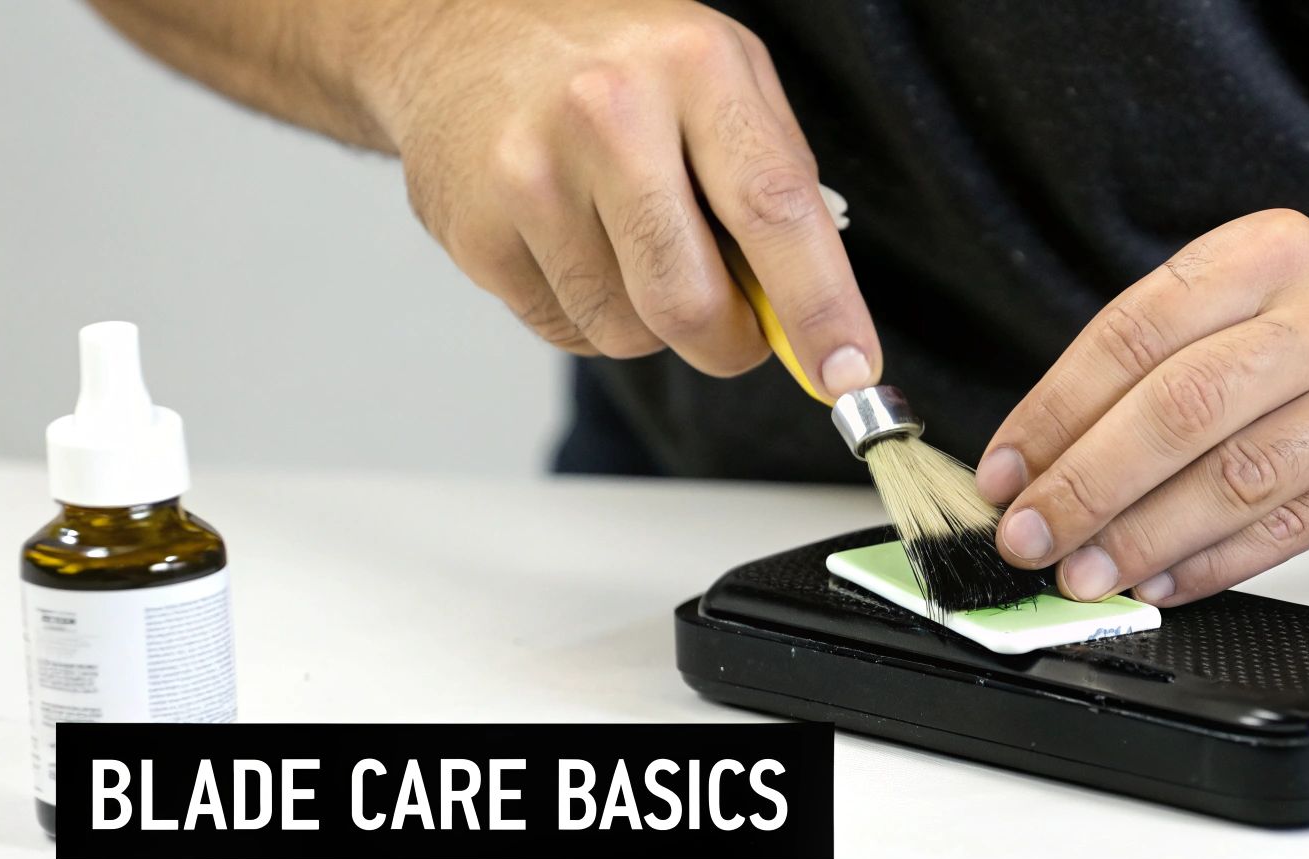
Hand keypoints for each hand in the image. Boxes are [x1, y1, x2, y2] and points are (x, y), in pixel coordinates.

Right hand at [360, 0, 877, 393]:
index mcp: (695, 66)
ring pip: (628, 333)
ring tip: (631, 244)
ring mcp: (531, 175)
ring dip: (652, 321)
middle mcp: (608, 114)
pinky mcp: (476, 232)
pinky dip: (591, 312)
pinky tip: (576, 243)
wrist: (458, 28)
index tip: (850, 373)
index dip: (821, 306)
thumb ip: (776, 183)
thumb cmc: (612, 58)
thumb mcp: (719, 75)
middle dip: (729, 344)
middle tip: (736, 329)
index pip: (774, 210)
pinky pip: (567, 332)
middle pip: (690, 304)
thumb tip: (816, 317)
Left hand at [975, 208, 1308, 604]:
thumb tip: (1051, 452)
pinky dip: (1213, 564)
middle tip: (1028, 535)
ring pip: (1234, 479)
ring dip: (1143, 536)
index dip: (1053, 411)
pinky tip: (1162, 580)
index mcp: (1265, 253)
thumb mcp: (1268, 281)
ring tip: (1083, 573)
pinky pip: (1289, 528)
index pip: (1131, 335)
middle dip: (1085, 485)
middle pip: (1178, 410)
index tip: (1004, 470)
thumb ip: (1171, 351)